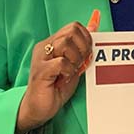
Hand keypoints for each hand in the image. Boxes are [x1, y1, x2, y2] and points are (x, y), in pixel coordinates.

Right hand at [16, 9, 99, 132]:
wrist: (38, 109)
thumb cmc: (56, 87)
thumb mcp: (74, 64)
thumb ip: (82, 45)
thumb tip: (95, 24)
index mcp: (52, 42)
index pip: (74, 26)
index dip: (86, 39)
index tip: (86, 55)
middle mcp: (45, 46)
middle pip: (71, 31)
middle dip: (83, 47)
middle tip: (79, 64)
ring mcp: (41, 58)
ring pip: (66, 43)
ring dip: (75, 59)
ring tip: (70, 72)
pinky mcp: (40, 71)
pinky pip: (61, 62)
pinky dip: (68, 71)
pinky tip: (64, 79)